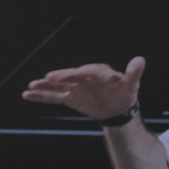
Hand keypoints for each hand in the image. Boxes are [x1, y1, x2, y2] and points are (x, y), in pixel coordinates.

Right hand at [22, 58, 144, 119]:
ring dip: (44, 86)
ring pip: (58, 85)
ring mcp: (75, 86)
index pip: (90, 71)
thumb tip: (140, 60)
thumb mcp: (131, 84)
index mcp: (99, 71)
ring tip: (31, 86)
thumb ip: (133, 73)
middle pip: (70, 76)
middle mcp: (84, 76)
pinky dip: (41, 96)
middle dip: (60, 77)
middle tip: (48, 77)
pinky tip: (28, 95)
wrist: (117, 108)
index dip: (84, 72)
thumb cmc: (124, 92)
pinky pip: (54, 96)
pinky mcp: (69, 97)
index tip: (78, 73)